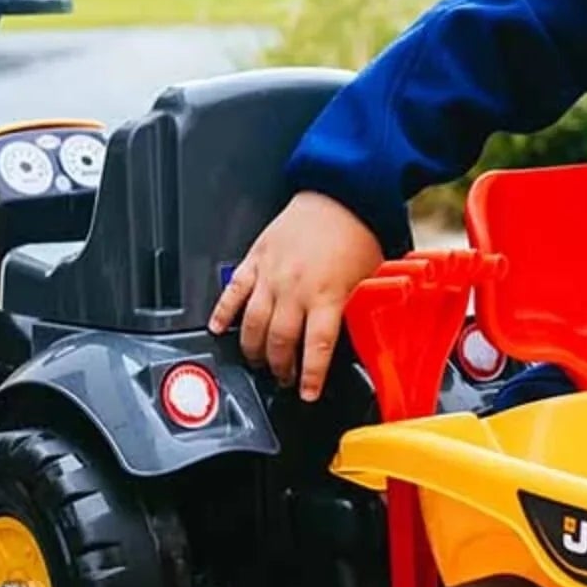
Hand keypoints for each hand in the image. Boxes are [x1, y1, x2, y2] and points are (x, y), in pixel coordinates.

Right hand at [208, 192, 383, 400]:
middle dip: (280, 368)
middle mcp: (295, 288)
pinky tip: (217, 329)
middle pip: (279, 342)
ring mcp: (271, 274)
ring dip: (253, 349)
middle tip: (283, 378)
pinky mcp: (255, 258)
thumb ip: (356, 309)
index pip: (316, 348)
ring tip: (258, 361)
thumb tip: (356, 336)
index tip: (307, 394)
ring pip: (251, 324)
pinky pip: (232, 291)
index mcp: (327, 295)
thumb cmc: (358, 231)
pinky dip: (222, 312)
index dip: (311, 377)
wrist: (340, 192)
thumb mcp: (369, 278)